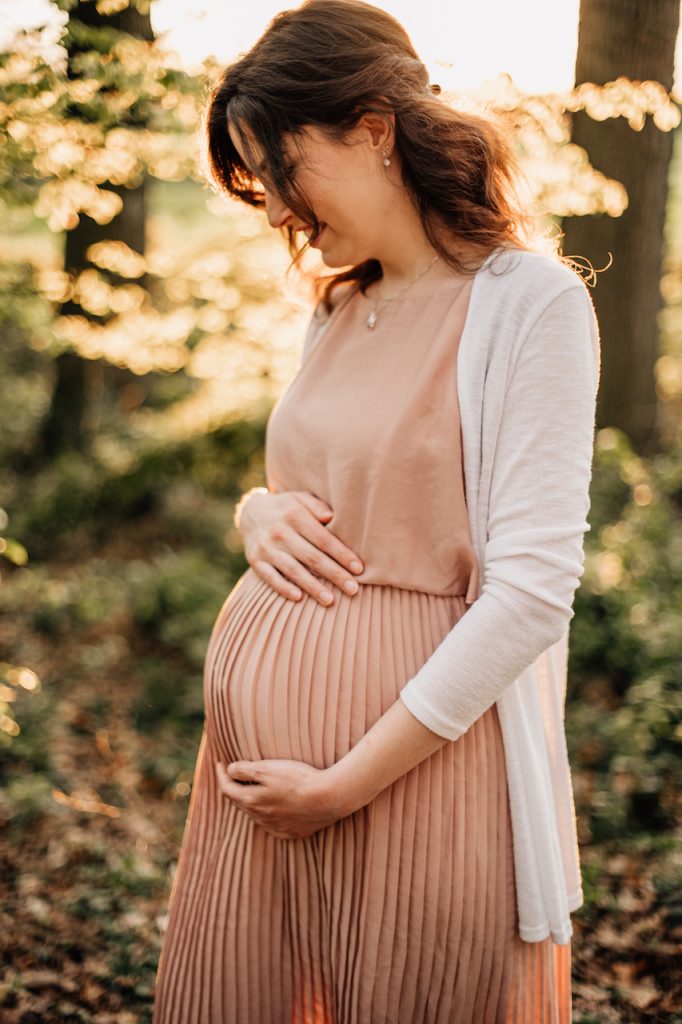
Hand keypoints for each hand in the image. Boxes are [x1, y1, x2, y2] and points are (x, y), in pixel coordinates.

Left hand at [215, 758, 345, 838]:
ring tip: (252, 789)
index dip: (221, 774)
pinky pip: (273, 825)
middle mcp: (260, 818)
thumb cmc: (298, 779)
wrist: (328, 798)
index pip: (227, 788)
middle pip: (239, 803)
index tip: (219, 763)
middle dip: (233, 788)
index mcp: (251, 801)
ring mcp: (276, 827)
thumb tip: (229, 771)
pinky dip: (268, 815)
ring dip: (250, 802)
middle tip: (231, 776)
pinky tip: (273, 809)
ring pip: (255, 815)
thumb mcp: (267, 768)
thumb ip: (244, 770)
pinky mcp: (292, 832)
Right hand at [236, 489, 363, 605]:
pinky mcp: (255, 561)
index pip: (323, 538)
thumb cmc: (287, 508)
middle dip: (334, 574)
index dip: (342, 554)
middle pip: (311, 557)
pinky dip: (284, 588)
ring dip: (312, 586)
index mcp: (294, 515)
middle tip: (353, 589)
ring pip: (292, 570)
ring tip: (330, 600)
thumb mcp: (301, 499)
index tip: (359, 568)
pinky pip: (270, 577)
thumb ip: (317, 506)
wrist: (251, 512)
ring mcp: (266, 548)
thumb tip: (332, 517)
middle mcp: (279, 532)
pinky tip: (299, 598)